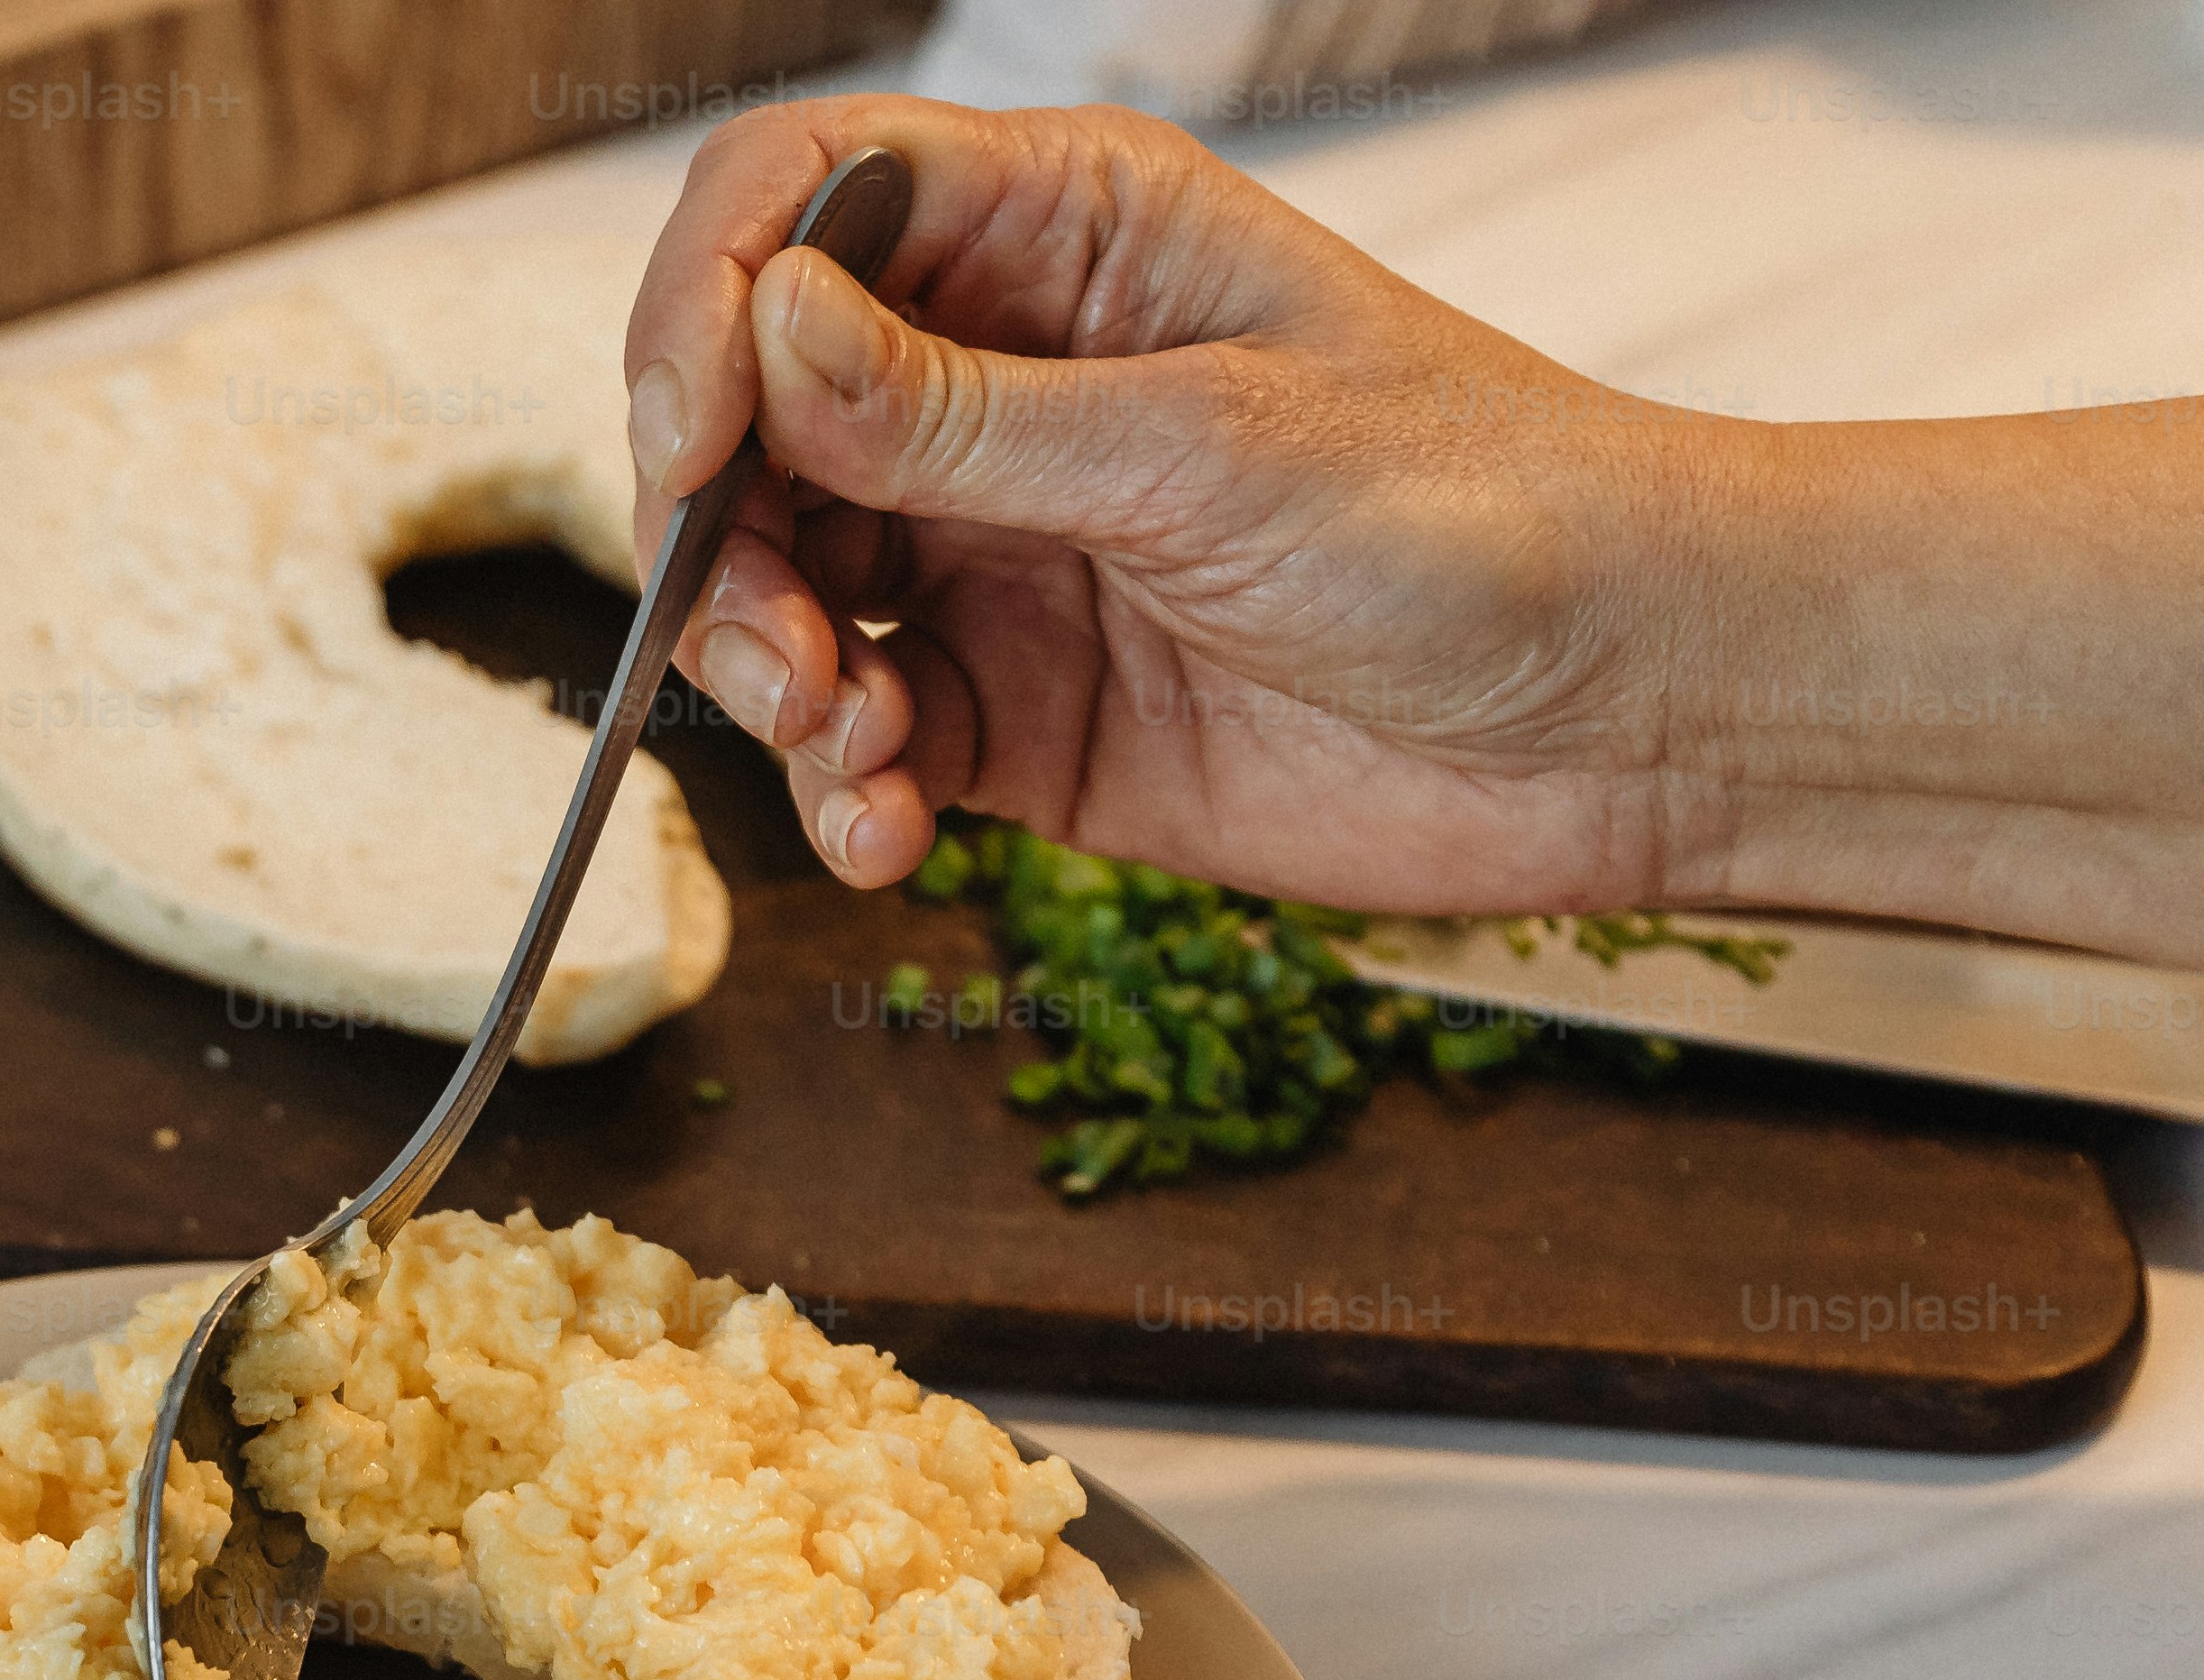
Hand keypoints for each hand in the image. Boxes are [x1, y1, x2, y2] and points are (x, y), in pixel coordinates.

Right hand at [620, 97, 1728, 915]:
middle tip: (766, 642)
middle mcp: (1011, 383)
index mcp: (1072, 240)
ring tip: (849, 747)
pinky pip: (855, 741)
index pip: (803, 201)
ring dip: (770, 682)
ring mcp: (1000, 549)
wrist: (1633, 720)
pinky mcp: (1009, 708)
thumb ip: (962, 415)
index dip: (710, 307)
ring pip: (775, 589)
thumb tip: (763, 333)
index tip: (690, 448)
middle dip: (718, 536)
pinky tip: (889, 833)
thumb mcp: (1208, 449)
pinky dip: (841, 795)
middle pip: (751, 416)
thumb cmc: (1491, 520)